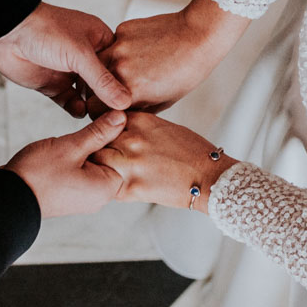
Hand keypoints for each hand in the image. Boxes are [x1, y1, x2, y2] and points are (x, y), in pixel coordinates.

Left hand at [0, 2, 134, 116]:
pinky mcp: (53, 85)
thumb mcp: (81, 54)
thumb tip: (125, 101)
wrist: (6, 32)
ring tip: (102, 118)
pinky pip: (70, 102)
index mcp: (99, 40)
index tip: (139, 100)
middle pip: (107, 83)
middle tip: (121, 116)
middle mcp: (87, 57)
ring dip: (94, 106)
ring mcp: (69, 72)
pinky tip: (81, 112)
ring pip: (90, 95)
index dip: (130, 82)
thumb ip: (103, 80)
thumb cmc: (45, 29)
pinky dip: (76, 109)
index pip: (122, 65)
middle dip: (112, 98)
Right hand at [2, 111, 127, 216]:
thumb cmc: (38, 175)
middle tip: (82, 133)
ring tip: (68, 144)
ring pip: (93, 164)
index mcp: (106, 188)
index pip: (123, 155)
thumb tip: (121, 117)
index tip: (102, 121)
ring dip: (84, 150)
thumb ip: (98, 132)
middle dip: (98, 142)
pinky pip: (81, 172)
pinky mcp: (70, 194)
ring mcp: (84, 197)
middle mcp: (99, 197)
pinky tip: (61, 153)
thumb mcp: (71, 147)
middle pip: (110, 160)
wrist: (8, 197)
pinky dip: (75, 160)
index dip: (115, 134)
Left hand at [92, 111, 231, 210]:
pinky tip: (116, 186)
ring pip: (98, 161)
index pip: (106, 118)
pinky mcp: (131, 188)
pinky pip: (108, 186)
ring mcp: (130, 164)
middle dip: (97, 145)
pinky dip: (109, 186)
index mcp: (141, 121)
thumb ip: (139, 126)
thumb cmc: (192, 151)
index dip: (104, 128)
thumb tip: (119, 128)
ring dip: (100, 166)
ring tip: (103, 170)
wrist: (210, 178)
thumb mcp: (165, 127)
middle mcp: (132, 139)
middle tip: (97, 153)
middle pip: (97, 139)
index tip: (104, 134)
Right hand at [100, 0, 250, 112]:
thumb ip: (138, 109)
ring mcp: (119, 47)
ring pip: (97, 63)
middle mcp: (119, 69)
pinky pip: (111, 44)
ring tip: (125, 70)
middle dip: (99, 90)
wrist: (198, 37)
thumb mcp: (164, 101)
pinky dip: (118, 51)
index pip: (95, 109)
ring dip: (104, 69)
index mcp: (129, 93)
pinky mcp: (122, 30)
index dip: (100, 111)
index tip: (107, 108)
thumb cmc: (187, 71)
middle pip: (91, 86)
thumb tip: (120, 114)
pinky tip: (138, 52)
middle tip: (114, 89)